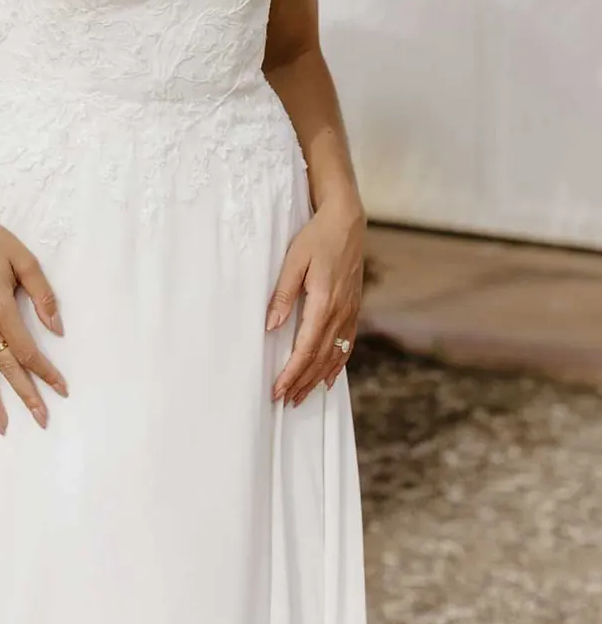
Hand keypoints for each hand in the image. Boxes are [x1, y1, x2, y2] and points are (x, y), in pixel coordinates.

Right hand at [0, 201, 68, 435]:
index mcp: (0, 309)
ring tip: (3, 425)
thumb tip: (57, 327)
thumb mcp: (24, 260)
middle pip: (6, 369)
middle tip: (42, 420)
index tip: (62, 389)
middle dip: (26, 396)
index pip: (27, 351)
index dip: (46, 372)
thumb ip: (42, 294)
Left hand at [265, 195, 364, 406]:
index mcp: (324, 303)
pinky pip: (347, 344)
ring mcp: (350, 311)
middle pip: (320, 359)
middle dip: (302, 383)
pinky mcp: (353, 307)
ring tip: (302, 396)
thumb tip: (270, 326)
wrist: (346, 221)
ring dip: (318, 378)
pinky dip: (338, 365)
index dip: (291, 373)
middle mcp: (340, 312)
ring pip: (335, 355)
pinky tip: (329, 377)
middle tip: (285, 401)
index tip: (277, 390)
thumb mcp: (293, 261)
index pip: (306, 349)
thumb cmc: (316, 237)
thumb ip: (282, 294)